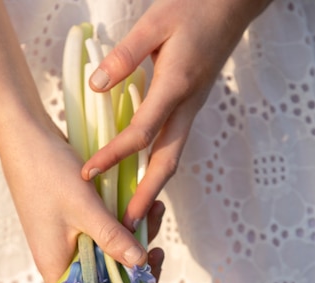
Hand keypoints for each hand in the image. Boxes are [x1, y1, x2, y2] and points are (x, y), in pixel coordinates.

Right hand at [0, 116, 163, 282]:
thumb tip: (140, 264)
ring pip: (107, 254)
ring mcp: (66, 243)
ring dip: (132, 239)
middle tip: (157, 246)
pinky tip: (142, 206)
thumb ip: (112, 238)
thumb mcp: (85, 208)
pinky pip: (102, 235)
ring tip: (156, 211)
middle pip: (103, 280)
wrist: (25, 137)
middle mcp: (60, 261)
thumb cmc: (47, 173)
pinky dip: (122, 225)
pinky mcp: (73, 226)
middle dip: (134, 264)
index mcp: (56, 268)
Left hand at [82, 0, 271, 229]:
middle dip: (146, 196)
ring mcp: (190, 113)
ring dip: (154, 189)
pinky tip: (141, 180)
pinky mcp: (188, 112)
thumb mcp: (156, 23)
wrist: (232, 6)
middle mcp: (186, 109)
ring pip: (172, 160)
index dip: (113, 156)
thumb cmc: (194, 10)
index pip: (141, 133)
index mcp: (176, 88)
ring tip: (134, 213)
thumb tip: (97, 85)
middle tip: (127, 224)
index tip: (88, 173)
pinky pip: (172, 148)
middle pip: (167, 163)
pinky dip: (157, 170)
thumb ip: (126, 56)